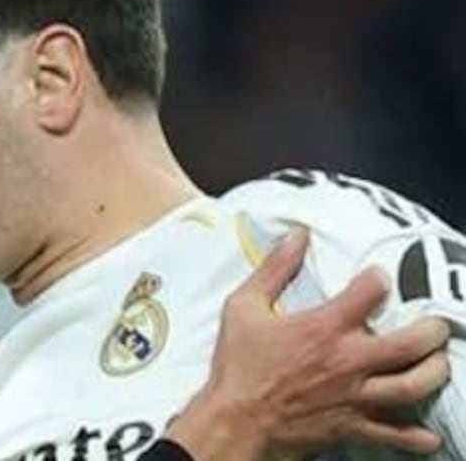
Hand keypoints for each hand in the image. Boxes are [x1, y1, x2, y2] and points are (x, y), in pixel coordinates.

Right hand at [166, 228, 450, 459]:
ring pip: (413, 385)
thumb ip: (273, 269)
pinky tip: (428, 434)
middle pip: (410, 344)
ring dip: (434, 373)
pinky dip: (417, 437)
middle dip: (432, 331)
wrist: (234, 420)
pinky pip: (395, 434)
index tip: (379, 277)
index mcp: (323, 328)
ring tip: (438, 363)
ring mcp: (354, 396)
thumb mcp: (243, 306)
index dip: (379, 279)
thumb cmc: (237, 365)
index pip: (369, 293)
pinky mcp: (352, 426)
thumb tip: (296, 235)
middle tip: (436, 325)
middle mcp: (346, 361)